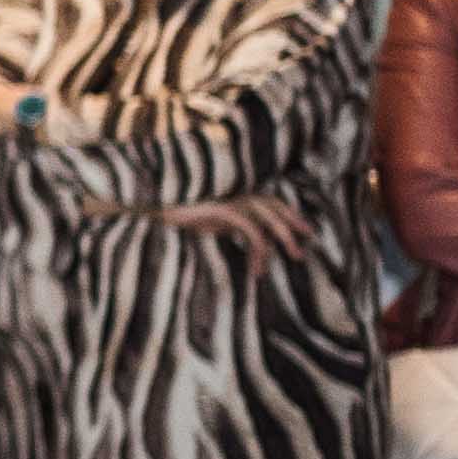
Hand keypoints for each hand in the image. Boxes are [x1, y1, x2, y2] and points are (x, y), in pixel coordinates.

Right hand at [159, 192, 303, 270]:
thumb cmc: (176, 212)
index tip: (306, 230)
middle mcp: (235, 191)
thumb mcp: (208, 219)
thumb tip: (248, 236)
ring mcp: (228, 197)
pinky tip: (258, 268)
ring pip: (267, 219)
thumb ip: (228, 222)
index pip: (270, 200)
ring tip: (293, 257)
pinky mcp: (221, 208)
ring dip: (283, 239)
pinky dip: (259, 249)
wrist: (151, 204)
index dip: (289, 213)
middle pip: (274, 206)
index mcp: (234, 190)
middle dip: (293, 225)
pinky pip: (250, 229)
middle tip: (305, 245)